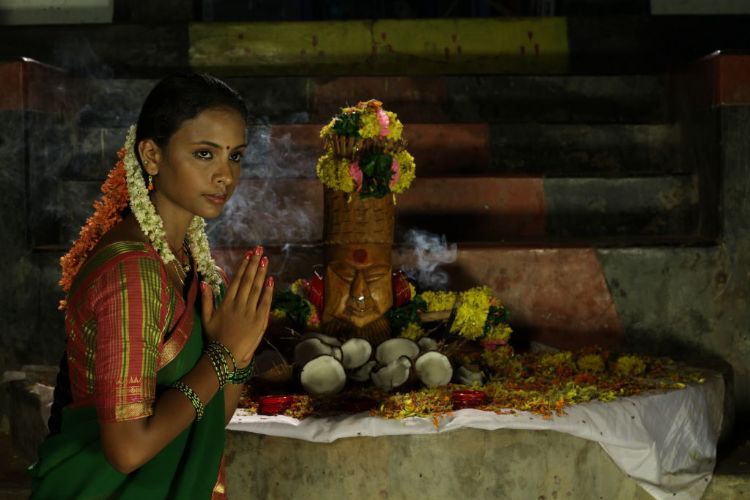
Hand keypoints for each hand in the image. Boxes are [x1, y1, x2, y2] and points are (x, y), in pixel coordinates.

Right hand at [200, 246, 273, 364]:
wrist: (226, 356)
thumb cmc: (215, 338)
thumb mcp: (206, 318)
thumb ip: (206, 299)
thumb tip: (204, 282)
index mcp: (227, 303)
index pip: (236, 280)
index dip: (243, 266)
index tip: (248, 254)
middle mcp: (239, 304)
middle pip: (248, 281)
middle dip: (254, 264)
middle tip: (259, 250)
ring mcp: (250, 312)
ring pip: (257, 289)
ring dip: (261, 273)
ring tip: (265, 259)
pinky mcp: (260, 320)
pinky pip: (265, 303)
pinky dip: (268, 291)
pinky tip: (271, 279)